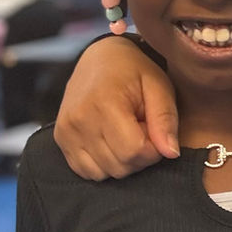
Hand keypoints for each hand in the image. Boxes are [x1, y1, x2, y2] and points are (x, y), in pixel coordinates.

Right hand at [52, 36, 179, 179]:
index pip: (134, 151)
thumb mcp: (158, 86)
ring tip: (126, 132)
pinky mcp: (60, 139)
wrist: (99, 58)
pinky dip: (104, 163)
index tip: (155, 130)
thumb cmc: (134, 70)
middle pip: (119, 166)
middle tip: (141, 128)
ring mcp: (65, 132)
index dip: (153, 149)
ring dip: (122, 161)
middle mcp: (79, 120)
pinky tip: (111, 141)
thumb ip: (165, 120)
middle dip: (140, 156)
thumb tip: (171, 153)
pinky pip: (86, 171)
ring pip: (103, 173)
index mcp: (104, 104)